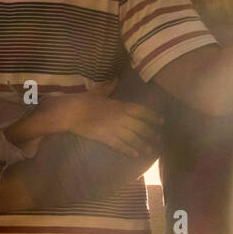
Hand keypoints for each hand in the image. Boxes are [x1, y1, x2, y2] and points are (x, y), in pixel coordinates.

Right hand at [21, 91, 161, 156]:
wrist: (71, 112)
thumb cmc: (83, 100)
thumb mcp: (98, 92)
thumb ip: (109, 87)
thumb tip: (115, 79)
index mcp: (120, 105)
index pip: (141, 111)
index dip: (153, 117)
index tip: (161, 121)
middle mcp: (120, 118)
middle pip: (140, 126)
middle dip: (150, 132)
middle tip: (158, 138)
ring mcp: (114, 129)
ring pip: (133, 138)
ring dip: (143, 144)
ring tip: (150, 150)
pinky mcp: (106, 138)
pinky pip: (121, 145)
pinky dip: (129, 150)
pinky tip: (136, 154)